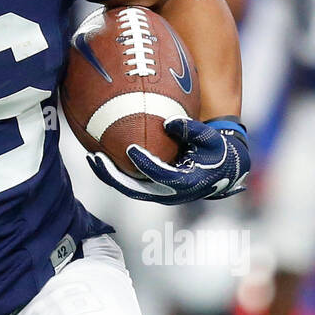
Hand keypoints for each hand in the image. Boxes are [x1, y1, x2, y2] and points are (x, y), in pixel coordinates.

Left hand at [85, 117, 249, 205]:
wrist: (222, 171)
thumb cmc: (217, 151)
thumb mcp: (211, 139)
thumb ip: (192, 130)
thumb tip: (169, 121)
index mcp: (185, 183)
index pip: (160, 175)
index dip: (144, 163)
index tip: (130, 148)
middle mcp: (169, 193)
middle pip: (135, 188)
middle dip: (113, 175)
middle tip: (96, 157)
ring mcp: (160, 193)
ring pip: (129, 188)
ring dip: (109, 175)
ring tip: (92, 157)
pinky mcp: (154, 189)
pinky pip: (131, 182)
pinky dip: (116, 172)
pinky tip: (101, 154)